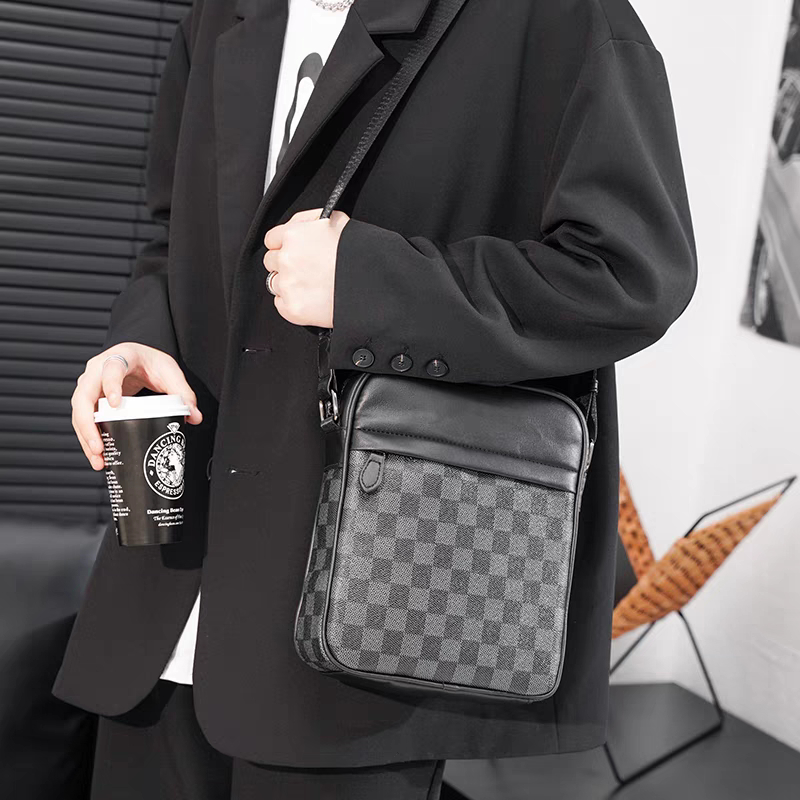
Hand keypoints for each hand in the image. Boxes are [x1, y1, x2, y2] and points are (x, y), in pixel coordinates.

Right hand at [71, 343, 202, 470]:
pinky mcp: (89, 399)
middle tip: (99, 447)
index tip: (116, 404)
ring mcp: (89, 385)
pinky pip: (83, 419)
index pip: (111, 369)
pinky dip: (88, 438)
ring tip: (99, 460)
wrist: (140, 357)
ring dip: (85, 437)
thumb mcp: (170, 372)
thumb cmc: (151, 362)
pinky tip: (99, 456)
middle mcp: (98, 370)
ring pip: (79, 412)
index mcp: (120, 357)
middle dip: (88, 425)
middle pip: (83, 396)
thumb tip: (194, 417)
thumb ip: (183, 392)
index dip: (111, 385)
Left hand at [263, 208, 349, 327]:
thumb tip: (298, 226)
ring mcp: (288, 285)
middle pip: (271, 262)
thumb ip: (308, 221)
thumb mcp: (336, 220)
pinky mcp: (292, 309)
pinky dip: (293, 303)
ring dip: (289, 284)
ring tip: (312, 285)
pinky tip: (312, 298)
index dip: (284, 245)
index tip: (294, 251)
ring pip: (275, 283)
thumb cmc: (360, 253)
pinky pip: (281, 304)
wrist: (373, 286)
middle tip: (307, 270)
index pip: (272, 239)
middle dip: (286, 264)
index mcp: (294, 235)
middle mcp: (286, 259)